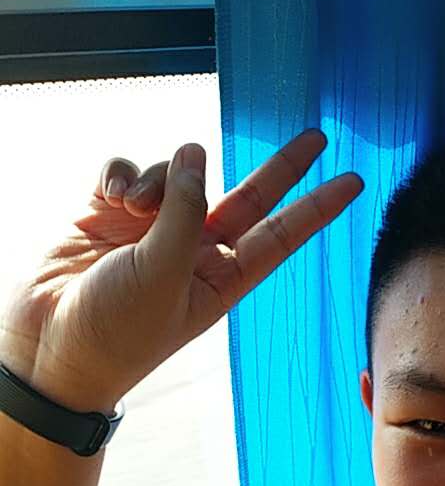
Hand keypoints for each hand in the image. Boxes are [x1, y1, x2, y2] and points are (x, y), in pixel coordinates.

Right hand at [0, 130, 361, 412]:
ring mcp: (153, 232)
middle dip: (279, 168)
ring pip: (178, 175)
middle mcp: (193, 253)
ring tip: (134, 209)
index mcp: (222, 281)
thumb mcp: (163, 274)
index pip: (280, 237)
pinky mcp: (108, 216)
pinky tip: (111, 196)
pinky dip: (122, 174)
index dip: (315, 208)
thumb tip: (195, 153)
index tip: (354, 182)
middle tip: (318, 135)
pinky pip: (129, 172)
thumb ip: (185, 212)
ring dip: (162, 177)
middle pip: (248, 199)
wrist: (49, 350)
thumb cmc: (116, 332)